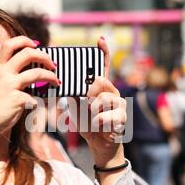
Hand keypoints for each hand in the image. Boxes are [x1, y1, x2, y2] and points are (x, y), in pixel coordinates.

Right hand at [0, 36, 59, 132]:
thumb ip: (10, 78)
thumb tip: (31, 73)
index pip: (9, 45)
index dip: (24, 40)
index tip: (35, 44)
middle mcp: (4, 74)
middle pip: (28, 54)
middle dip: (44, 56)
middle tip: (53, 64)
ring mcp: (11, 86)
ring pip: (37, 73)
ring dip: (51, 76)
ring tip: (57, 81)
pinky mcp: (18, 100)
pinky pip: (35, 99)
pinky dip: (37, 102)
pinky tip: (35, 106)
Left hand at [68, 38, 126, 184]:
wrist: (101, 145)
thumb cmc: (89, 125)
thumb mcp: (77, 108)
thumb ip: (73, 96)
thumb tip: (62, 85)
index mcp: (102, 88)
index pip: (104, 67)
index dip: (103, 53)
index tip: (99, 40)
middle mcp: (113, 92)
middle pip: (100, 81)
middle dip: (89, 92)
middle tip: (85, 103)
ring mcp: (120, 104)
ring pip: (102, 99)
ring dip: (92, 111)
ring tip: (92, 118)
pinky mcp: (123, 117)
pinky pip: (104, 116)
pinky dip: (97, 123)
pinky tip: (99, 127)